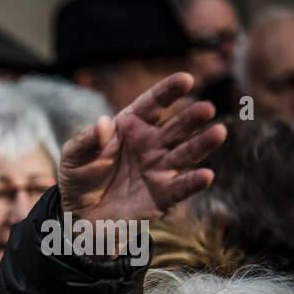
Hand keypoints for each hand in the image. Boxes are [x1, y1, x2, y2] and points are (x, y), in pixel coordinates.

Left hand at [58, 72, 225, 225]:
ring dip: (203, 143)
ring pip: (186, 152)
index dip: (169, 91)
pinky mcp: (163, 195)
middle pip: (177, 126)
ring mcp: (160, 168)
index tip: (186, 79)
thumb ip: (87, 140)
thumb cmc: (80, 177)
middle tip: (206, 108)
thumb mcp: (74, 156)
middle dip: (192, 117)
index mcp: (132, 125)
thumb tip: (102, 123)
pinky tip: (206, 175)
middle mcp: (153, 143)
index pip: (153, 104)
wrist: (80, 215)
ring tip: (218, 132)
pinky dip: (193, 182)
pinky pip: (181, 187)